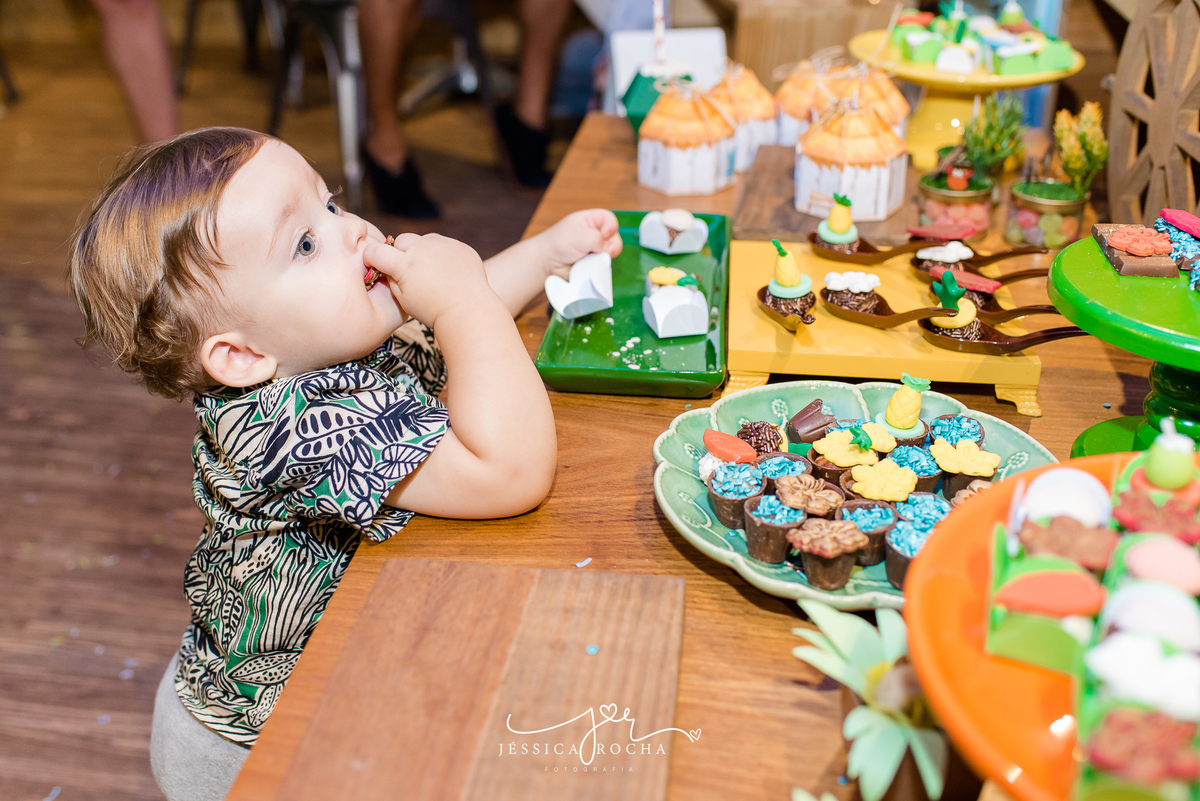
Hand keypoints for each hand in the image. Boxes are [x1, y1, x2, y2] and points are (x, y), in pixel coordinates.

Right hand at [364, 233, 490, 327]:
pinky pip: (445, 244)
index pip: (376, 251)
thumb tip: (386, 269)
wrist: (468, 310)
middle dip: (400, 252)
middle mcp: (423, 249)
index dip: (371, 257)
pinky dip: (443, 254)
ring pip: (424, 240)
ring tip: (432, 272)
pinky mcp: (459, 246)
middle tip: (409, 271)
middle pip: (401, 240)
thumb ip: (391, 280)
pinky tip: (448, 272)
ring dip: (423, 251)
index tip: (376, 265)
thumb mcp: (404, 300)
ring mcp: (443, 245)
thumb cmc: (433, 310)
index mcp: (405, 264)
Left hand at [538, 209, 622, 279]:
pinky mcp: (595, 262)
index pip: (610, 220)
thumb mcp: (578, 235)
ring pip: (612, 253)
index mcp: (591, 220)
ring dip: (603, 257)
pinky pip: (604, 265)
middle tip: (599, 251)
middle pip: (615, 238)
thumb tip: (606, 250)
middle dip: (609, 246)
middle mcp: (596, 233)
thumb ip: (596, 238)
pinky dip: (599, 266)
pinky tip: (589, 266)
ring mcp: (596, 249)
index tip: (604, 235)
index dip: (611, 227)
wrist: (548, 263)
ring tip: (589, 259)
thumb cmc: (559, 243)